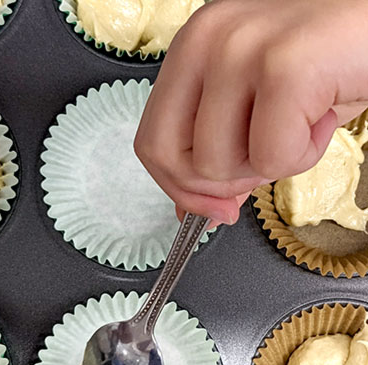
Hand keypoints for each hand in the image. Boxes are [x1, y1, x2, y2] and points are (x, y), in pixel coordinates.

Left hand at [135, 0, 367, 223]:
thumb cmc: (324, 65)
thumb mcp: (255, 110)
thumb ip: (216, 158)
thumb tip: (193, 213)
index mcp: (190, 51)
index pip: (150, 143)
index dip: (178, 188)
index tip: (211, 206)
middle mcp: (204, 41)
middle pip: (168, 158)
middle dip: (214, 185)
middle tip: (258, 162)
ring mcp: (239, 50)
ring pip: (216, 165)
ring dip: (268, 165)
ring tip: (299, 123)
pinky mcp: (283, 66)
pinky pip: (270, 159)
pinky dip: (303, 156)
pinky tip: (322, 118)